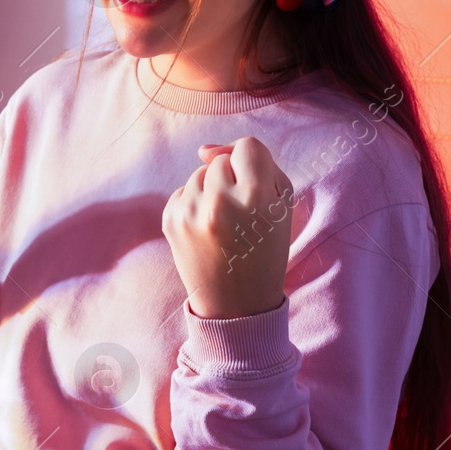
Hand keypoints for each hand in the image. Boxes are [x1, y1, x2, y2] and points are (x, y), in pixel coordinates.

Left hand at [162, 137, 293, 318]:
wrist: (236, 303)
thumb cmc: (265, 251)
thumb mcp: (280, 208)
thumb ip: (258, 164)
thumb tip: (204, 150)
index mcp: (255, 197)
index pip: (248, 146)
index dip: (253, 164)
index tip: (254, 188)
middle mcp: (219, 201)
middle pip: (221, 160)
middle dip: (231, 180)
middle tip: (241, 216)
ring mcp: (191, 212)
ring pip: (199, 174)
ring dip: (211, 191)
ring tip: (222, 225)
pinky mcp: (170, 221)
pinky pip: (183, 191)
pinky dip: (194, 205)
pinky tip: (206, 231)